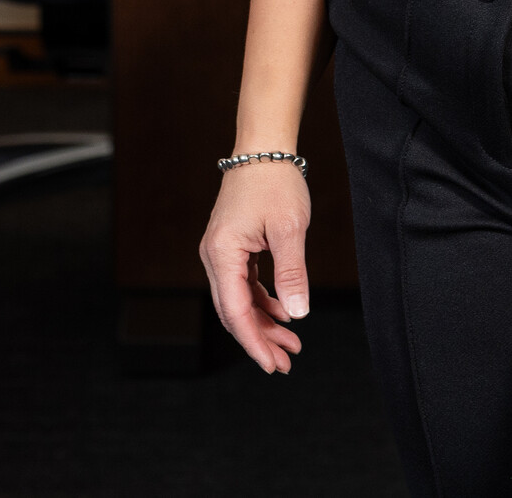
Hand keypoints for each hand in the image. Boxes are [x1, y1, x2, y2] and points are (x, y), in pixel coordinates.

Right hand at [199, 161, 312, 372]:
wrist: (264, 147)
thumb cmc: (275, 181)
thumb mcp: (289, 229)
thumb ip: (291, 274)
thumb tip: (297, 314)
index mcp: (222, 252)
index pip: (235, 311)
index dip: (254, 342)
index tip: (273, 364)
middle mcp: (215, 255)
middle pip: (233, 310)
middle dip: (260, 338)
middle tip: (285, 362)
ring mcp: (221, 250)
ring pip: (239, 299)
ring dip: (263, 322)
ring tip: (290, 343)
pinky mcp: (232, 245)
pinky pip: (244, 283)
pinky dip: (262, 300)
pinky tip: (282, 312)